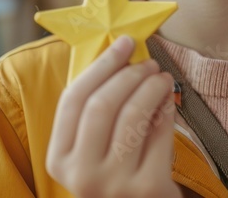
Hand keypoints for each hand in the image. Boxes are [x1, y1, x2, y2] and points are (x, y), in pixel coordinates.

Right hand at [46, 36, 179, 197]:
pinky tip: (168, 101)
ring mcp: (115, 185)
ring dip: (151, 87)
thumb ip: (94, 113)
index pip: (73, 100)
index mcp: (59, 160)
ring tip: (161, 78)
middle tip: (147, 62)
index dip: (101, 65)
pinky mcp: (148, 188)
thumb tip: (118, 55)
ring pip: (133, 116)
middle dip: (129, 75)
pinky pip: (159, 134)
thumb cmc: (115, 175)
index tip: (123, 43)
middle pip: (102, 105)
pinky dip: (167, 110)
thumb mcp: (92, 152)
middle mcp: (82, 176)